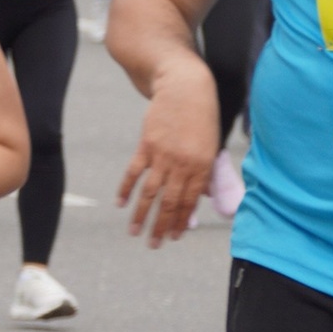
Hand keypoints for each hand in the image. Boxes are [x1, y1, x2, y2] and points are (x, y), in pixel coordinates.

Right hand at [117, 71, 220, 246]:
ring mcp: (163, 155)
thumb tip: (203, 198)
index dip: (181, 222)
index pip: (190, 202)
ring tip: (134, 233)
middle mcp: (183, 164)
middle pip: (169, 202)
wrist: (185, 86)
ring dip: (141, 215)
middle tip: (153, 245)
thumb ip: (207, 173)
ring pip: (151, 193)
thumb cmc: (202, 116)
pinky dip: (126, 189)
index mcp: (202, 166)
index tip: (173, 238)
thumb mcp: (211, 144)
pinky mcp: (147, 145)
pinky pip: (134, 172)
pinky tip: (120, 204)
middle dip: (161, 227)